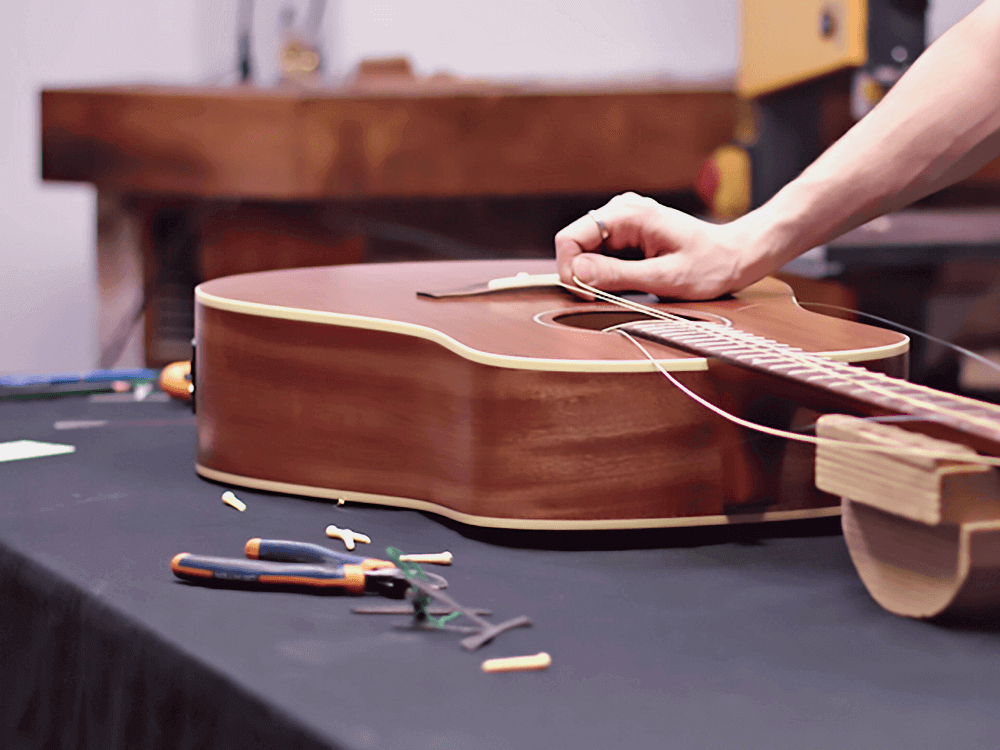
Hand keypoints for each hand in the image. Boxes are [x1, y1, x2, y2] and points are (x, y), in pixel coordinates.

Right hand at [554, 193, 765, 299]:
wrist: (735, 256)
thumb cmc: (709, 265)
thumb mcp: (664, 277)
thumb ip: (617, 275)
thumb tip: (576, 273)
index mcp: (628, 214)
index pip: (570, 238)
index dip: (570, 270)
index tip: (589, 296)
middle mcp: (620, 211)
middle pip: (575, 246)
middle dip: (584, 276)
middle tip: (609, 298)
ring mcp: (622, 223)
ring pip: (586, 254)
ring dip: (597, 277)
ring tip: (630, 288)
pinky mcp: (626, 236)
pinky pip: (601, 257)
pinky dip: (608, 275)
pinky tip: (633, 282)